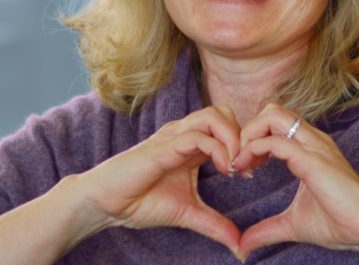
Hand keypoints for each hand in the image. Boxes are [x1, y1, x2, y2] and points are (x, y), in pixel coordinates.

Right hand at [75, 106, 242, 256]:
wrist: (107, 203)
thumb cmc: (141, 201)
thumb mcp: (188, 213)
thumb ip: (214, 224)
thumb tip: (240, 247)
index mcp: (190, 145)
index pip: (226, 126)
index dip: (244, 145)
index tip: (251, 174)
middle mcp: (183, 134)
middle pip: (223, 113)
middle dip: (243, 135)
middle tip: (248, 166)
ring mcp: (173, 137)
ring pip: (213, 116)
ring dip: (233, 138)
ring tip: (237, 167)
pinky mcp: (163, 146)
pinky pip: (197, 136)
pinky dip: (218, 149)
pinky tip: (225, 169)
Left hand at [233, 103, 358, 260]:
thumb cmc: (339, 223)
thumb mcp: (293, 223)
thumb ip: (267, 228)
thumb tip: (244, 245)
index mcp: (308, 146)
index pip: (273, 121)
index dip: (252, 137)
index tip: (243, 165)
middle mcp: (310, 139)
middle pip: (271, 110)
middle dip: (248, 130)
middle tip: (240, 158)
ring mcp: (313, 146)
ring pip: (272, 115)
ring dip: (250, 134)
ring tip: (243, 161)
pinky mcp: (312, 159)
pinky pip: (276, 142)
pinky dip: (254, 149)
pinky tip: (247, 168)